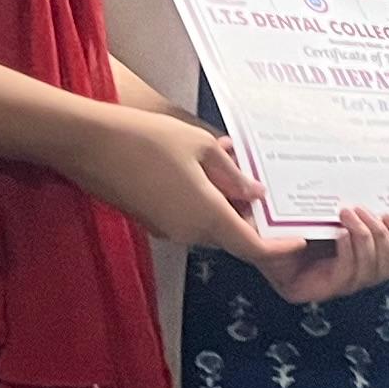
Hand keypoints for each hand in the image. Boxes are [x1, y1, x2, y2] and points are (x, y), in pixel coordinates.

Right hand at [59, 100, 291, 267]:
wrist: (88, 144)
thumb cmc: (146, 139)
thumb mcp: (200, 147)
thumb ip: (233, 174)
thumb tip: (256, 193)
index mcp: (206, 216)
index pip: (252, 247)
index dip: (279, 248)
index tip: (300, 239)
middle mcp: (188, 232)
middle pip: (233, 237)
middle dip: (254, 220)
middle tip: (272, 193)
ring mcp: (168, 229)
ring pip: (212, 226)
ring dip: (229, 207)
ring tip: (238, 170)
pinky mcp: (153, 221)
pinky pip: (191, 219)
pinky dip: (207, 203)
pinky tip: (208, 171)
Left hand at [260, 205, 388, 306]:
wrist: (247, 217)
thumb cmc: (293, 213)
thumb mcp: (339, 216)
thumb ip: (376, 225)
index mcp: (358, 260)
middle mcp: (347, 278)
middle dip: (388, 239)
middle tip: (375, 212)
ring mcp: (329, 288)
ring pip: (370, 274)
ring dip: (368, 240)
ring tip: (352, 214)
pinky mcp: (310, 292)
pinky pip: (346, 277)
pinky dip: (350, 253)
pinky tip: (343, 233)